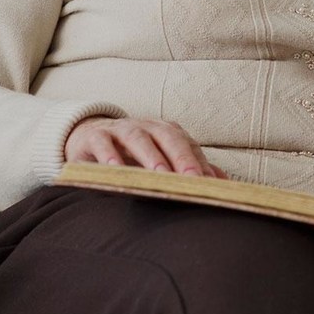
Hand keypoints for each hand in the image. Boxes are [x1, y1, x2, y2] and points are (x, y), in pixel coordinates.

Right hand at [64, 117, 224, 176]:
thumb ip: (190, 169)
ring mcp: (121, 130)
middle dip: (181, 157)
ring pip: (139, 139)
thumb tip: (223, 184)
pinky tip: (116, 170)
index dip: (200, 165)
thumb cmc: (133, 152)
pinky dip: (109, 156)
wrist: (90, 136)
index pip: (189, 147)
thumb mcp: (162, 158)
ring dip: (151, 156)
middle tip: (192, 179)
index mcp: (168, 132)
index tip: (211, 186)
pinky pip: (103, 143)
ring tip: (160, 175)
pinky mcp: (95, 136)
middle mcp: (148, 127)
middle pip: (168, 138)